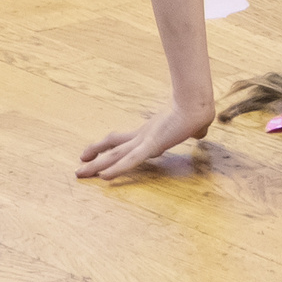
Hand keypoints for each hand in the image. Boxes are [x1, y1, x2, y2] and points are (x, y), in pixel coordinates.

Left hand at [77, 98, 211, 178]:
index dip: (108, 146)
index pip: (123, 139)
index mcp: (149, 132)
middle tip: (80, 163)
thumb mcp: (195, 125)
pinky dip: (117, 169)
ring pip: (115, 155)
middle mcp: (142, 136)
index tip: (98, 152)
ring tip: (79, 172)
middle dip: (96, 156)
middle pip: (113, 147)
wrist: (197, 103)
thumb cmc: (198, 110)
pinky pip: (130, 161)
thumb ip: (195, 130)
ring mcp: (144, 141)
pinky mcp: (151, 146)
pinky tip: (103, 177)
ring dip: (96, 165)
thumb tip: (201, 131)